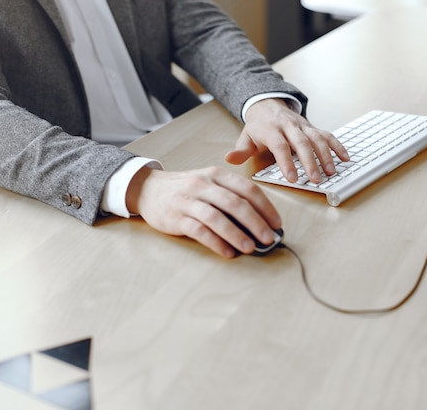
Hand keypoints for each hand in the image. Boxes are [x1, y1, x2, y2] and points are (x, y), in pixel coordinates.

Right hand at [125, 166, 282, 257]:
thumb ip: (231, 197)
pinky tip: (227, 251)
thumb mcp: (209, 184)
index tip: (277, 223)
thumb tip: (259, 221)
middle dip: (256, 223)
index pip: (247, 189)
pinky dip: (215, 242)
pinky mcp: (176, 217)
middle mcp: (203, 185)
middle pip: (235, 204)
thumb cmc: (186, 189)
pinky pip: (199, 230)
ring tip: (250, 247)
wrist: (149, 189)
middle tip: (268, 238)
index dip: (265, 207)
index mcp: (216, 175)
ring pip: (217, 217)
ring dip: (236, 234)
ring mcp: (188, 201)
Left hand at [225, 98, 349, 182]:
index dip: (286, 162)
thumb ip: (240, 151)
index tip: (293, 179)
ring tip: (331, 172)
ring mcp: (303, 126)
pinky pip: (327, 135)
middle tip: (316, 179)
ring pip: (317, 138)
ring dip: (326, 155)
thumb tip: (228, 158)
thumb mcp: (245, 138)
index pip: (279, 146)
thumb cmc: (257, 128)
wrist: (268, 106)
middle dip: (310, 161)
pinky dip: (337, 146)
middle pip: (301, 142)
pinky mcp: (313, 127)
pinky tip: (345, 158)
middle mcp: (289, 126)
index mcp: (270, 129)